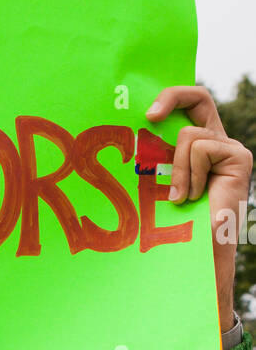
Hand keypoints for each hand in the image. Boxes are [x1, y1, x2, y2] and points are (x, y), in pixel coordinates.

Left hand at [146, 88, 251, 332]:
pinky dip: (190, 174)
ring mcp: (229, 148)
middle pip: (198, 96)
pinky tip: (195, 196)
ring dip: (177, 169)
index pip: (188, 105)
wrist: (196, 252)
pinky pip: (200, 148)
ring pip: (188, 135)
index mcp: (196, 146)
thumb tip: (110, 135)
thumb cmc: (172, 224)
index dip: (169, 98)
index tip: (144, 114)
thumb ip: (151, 159)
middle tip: (148, 116)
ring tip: (181, 197)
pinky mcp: (238, 156)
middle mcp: (216, 142)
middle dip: (171, 97)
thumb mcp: (156, 183)